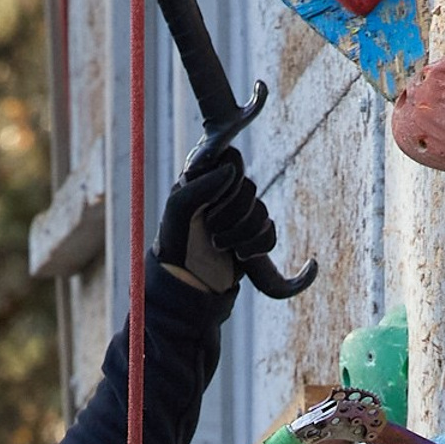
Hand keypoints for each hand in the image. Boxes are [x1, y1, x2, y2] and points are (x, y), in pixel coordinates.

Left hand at [155, 146, 276, 296]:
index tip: (213, 197)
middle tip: (210, 228)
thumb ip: (200, 186)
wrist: (186, 285)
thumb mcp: (179, 211)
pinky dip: (256, 246)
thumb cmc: (175, 245)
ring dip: (240, 233)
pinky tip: (239, 255)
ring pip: (262, 212)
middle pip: (250, 188)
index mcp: (206, 180)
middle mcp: (225, 195)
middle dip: (231, 213)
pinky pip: (269, 234)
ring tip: (218, 245)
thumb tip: (232, 171)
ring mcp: (240, 216)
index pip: (232, 158)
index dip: (229, 176)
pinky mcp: (253, 238)